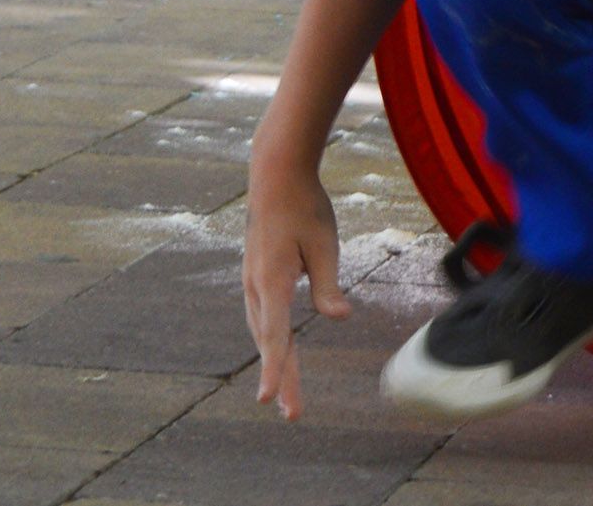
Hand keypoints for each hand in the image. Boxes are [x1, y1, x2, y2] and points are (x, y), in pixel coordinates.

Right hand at [243, 162, 350, 420]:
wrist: (276, 178)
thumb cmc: (305, 208)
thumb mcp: (324, 244)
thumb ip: (328, 284)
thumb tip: (339, 317)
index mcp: (272, 281)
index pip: (273, 334)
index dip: (273, 368)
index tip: (268, 399)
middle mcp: (257, 288)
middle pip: (269, 342)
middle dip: (281, 378)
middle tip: (292, 415)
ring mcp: (253, 284)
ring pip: (264, 332)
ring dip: (276, 363)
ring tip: (286, 396)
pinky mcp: (258, 278)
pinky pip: (264, 318)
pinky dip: (271, 342)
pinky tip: (280, 355)